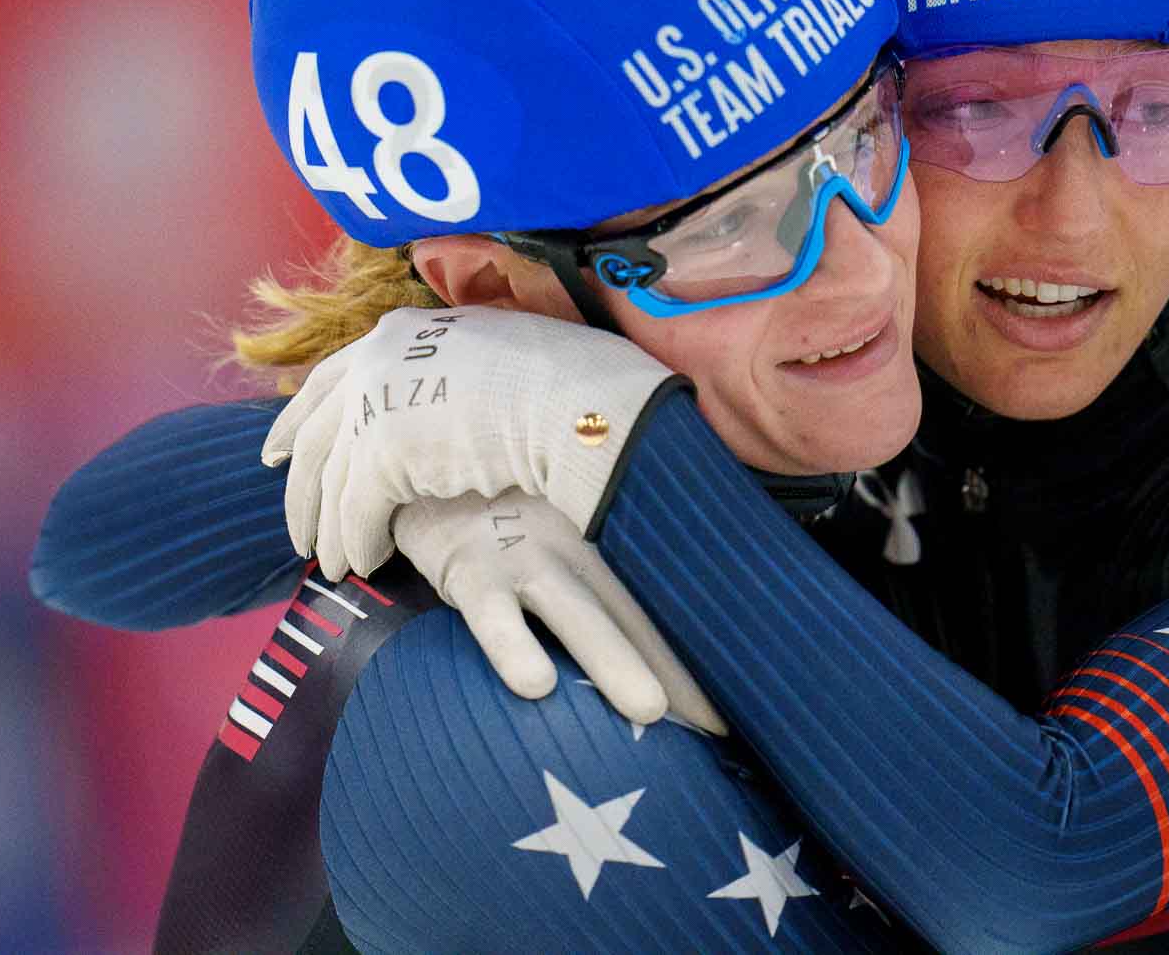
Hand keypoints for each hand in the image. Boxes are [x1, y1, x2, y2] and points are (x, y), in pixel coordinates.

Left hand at [261, 306, 677, 578]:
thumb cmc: (555, 381)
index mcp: (396, 334)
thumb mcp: (485, 358)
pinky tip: (365, 564)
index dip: (295, 421)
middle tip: (295, 530)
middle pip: (315, 435)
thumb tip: (438, 404)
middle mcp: (373, 361)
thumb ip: (444, 377)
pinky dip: (358, 542)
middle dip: (300, 489)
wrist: (572, 397)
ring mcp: (375, 404)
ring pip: (331, 480)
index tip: (275, 454)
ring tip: (332, 567)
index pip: (325, 381)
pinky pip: (357, 511)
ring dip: (329, 530)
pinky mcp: (384, 453)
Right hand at [397, 488, 727, 735]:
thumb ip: (602, 561)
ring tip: (649, 709)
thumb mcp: (559, 516)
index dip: (704, 642)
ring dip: (613, 658)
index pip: (664, 592)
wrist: (421, 447)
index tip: (747, 695)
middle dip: (679, 665)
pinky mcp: (469, 564)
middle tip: (719, 721)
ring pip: (577, 611)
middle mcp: (577, 542)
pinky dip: (514, 645)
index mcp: (604, 534)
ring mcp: (525, 552)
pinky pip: (492, 611)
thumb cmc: (504, 499)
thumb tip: (659, 625)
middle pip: (638, 609)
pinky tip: (536, 685)